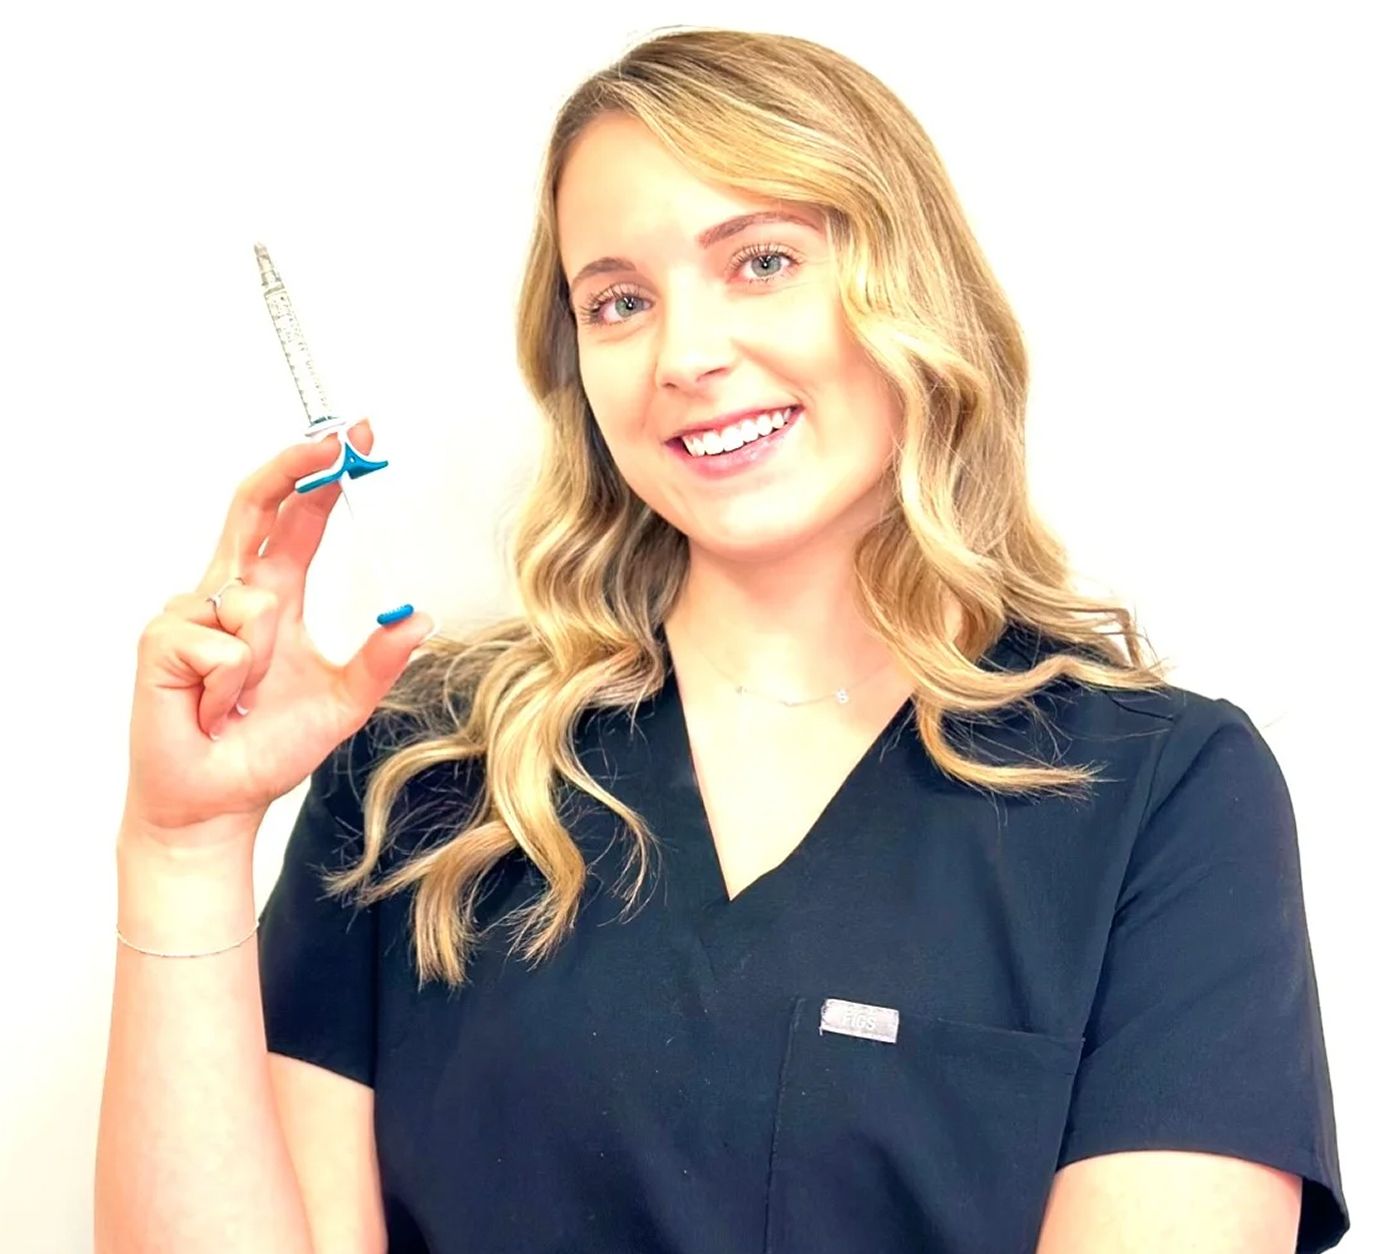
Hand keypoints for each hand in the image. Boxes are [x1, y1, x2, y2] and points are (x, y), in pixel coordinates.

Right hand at [122, 419, 433, 849]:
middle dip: (294, 467)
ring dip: (263, 664)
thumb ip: (379, 662)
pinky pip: (226, 648)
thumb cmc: (267, 748)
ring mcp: (191, 613)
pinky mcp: (161, 642)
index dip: (321, 476)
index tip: (355, 437)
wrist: (218, 799)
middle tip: (334, 440)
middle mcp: (230, 591)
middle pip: (255, 505)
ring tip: (239, 700)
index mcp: (274, 593)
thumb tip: (421, 620)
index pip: (296, 519)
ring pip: (256, 606)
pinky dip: (231, 686)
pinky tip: (210, 707)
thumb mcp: (343, 703)